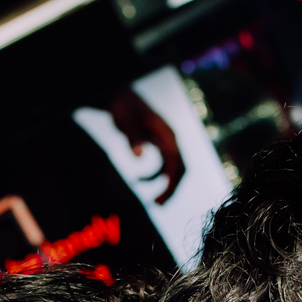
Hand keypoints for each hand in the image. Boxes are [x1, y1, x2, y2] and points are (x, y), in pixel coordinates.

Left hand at [107, 89, 185, 204]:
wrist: (121, 96)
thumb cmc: (123, 106)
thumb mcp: (125, 121)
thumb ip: (133, 137)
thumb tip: (139, 156)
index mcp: (168, 134)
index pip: (177, 163)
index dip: (172, 183)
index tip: (160, 198)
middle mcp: (171, 139)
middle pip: (180, 169)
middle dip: (171, 188)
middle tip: (157, 204)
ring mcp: (166, 142)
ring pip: (174, 169)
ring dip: (166, 186)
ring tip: (153, 201)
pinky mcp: (159, 145)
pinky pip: (164, 166)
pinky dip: (155, 176)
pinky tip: (139, 180)